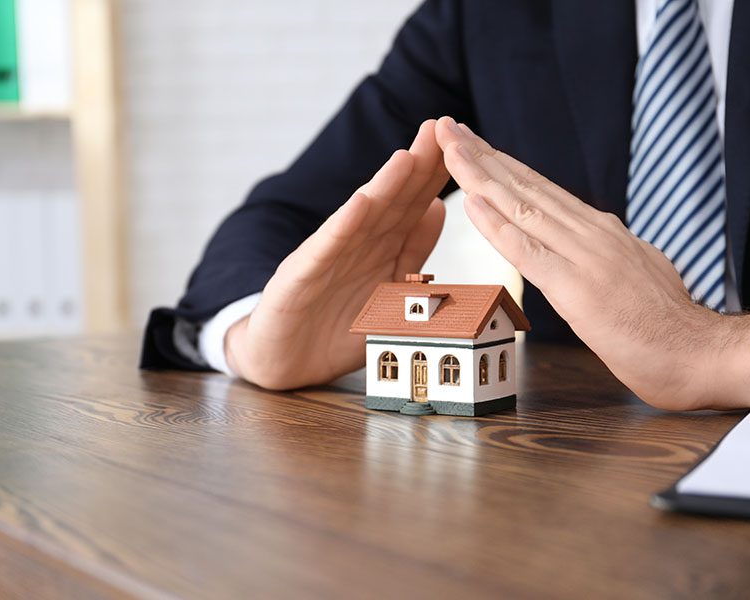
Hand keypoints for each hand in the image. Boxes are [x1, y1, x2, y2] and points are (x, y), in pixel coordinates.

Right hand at [225, 120, 448, 389]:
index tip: (467, 144)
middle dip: (417, 166)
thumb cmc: (335, 327)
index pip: (414, 205)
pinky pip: (326, 249)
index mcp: (379, 247)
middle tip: (442, 128)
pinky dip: (344, 226)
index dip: (438, 176)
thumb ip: (411, 252)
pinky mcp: (300, 276)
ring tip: (407, 157)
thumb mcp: (387, 291)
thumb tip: (438, 207)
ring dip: (384, 187)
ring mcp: (327, 256)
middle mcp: (355, 244)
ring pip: (361, 218)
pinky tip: (361, 203)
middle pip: (392, 201)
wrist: (282, 360)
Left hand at [434, 116, 749, 409]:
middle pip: (525, 185)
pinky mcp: (576, 287)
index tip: (471, 144)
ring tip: (450, 149)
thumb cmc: (662, 320)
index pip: (540, 188)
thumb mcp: (632, 268)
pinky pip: (527, 251)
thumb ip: (602, 251)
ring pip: (521, 206)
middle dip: (481, 156)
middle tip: (446, 128)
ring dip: (480, 176)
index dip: (501, 164)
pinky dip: (496, 225)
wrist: (696, 351)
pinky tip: (472, 202)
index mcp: (599, 229)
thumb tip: (585, 243)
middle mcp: (589, 232)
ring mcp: (583, 255)